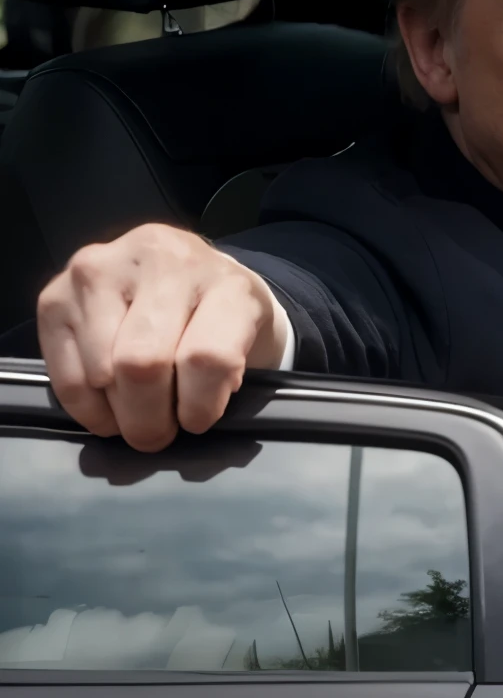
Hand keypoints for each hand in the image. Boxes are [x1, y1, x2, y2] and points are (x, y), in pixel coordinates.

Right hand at [37, 223, 286, 451]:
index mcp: (226, 281)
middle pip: (143, 364)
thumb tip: (187, 420)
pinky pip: (64, 373)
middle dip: (149, 419)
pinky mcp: (57, 292)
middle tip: (156, 434)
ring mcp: (103, 270)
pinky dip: (85, 407)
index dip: (199, 404)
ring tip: (134, 413)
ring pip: (102, 370)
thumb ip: (228, 375)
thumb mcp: (251, 339)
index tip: (197, 420)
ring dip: (117, 413)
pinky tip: (106, 407)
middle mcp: (163, 262)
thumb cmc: (223, 315)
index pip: (207, 356)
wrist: (190, 270)